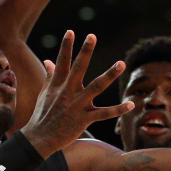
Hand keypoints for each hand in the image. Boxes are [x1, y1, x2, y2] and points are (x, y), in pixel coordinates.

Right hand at [22, 30, 133, 157]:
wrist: (39, 138)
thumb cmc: (42, 115)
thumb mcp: (44, 93)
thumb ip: (50, 76)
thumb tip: (48, 60)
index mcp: (58, 85)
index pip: (62, 62)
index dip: (66, 46)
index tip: (71, 32)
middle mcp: (67, 92)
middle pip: (78, 68)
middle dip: (85, 51)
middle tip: (92, 36)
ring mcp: (77, 105)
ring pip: (96, 87)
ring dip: (110, 74)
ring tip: (121, 63)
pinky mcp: (84, 119)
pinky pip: (105, 113)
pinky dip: (119, 110)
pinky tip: (131, 104)